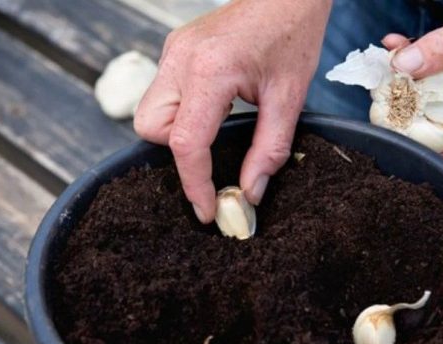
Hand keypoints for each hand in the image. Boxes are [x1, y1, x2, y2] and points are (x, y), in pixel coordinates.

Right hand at [134, 0, 331, 221]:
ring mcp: (173, 51)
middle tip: (216, 150)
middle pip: (150, 128)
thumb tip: (250, 191)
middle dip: (178, 151)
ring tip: (220, 121)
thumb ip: (269, 150)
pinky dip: (182, 111)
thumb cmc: (292, 34)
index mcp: (210, 70)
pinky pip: (163, 94)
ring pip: (150, 112)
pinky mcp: (175, 50)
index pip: (185, 142)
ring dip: (178, 131)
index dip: (195, 184)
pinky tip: (216, 104)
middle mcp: (181, 59)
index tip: (208, 209)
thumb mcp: (290, 98)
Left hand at [383, 0, 442, 169]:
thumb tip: (403, 66)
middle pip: (438, 126)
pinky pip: (439, 69)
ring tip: (381, 70)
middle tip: (375, 107)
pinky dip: (418, 58)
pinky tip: (398, 46)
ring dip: (407, 83)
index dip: (427, 160)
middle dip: (406, 118)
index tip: (394, 155)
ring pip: (434, 95)